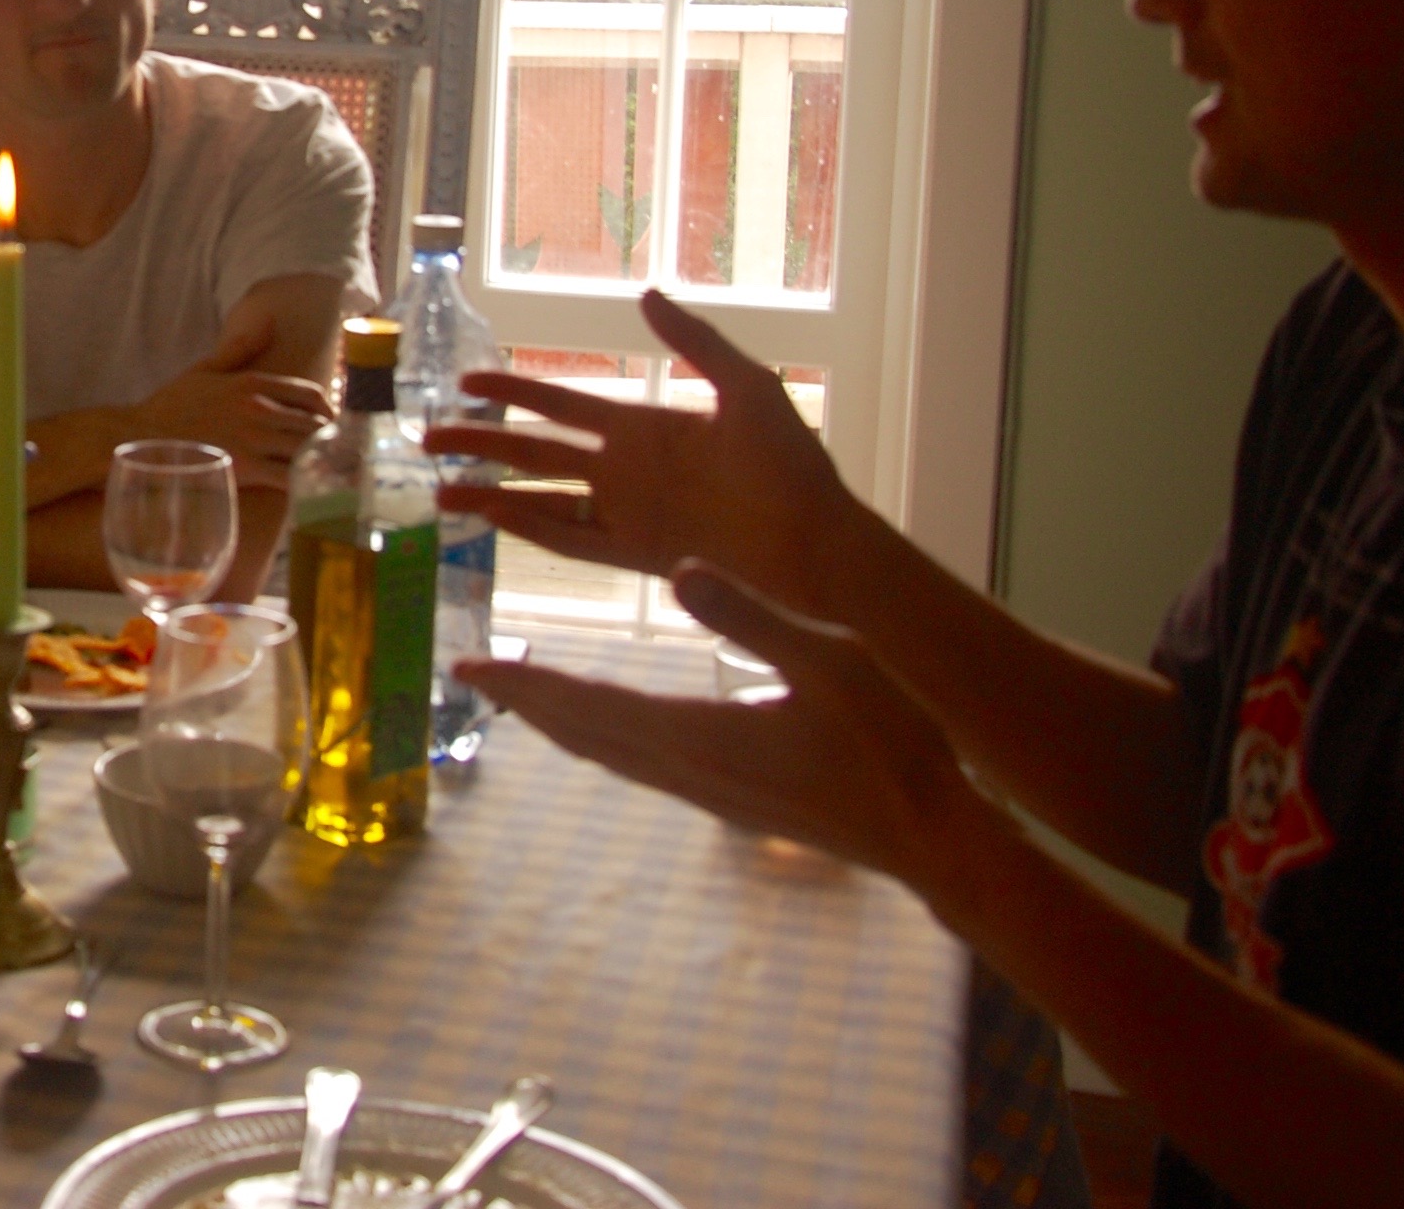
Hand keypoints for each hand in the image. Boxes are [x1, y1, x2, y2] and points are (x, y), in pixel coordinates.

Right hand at [125, 306, 333, 490]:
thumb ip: (240, 348)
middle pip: (315, 423)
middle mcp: (259, 408)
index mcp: (252, 383)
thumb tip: (270, 323)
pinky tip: (310, 487)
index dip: (327, 408)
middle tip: (337, 450)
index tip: (331, 421)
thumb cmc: (170, 406)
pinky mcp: (247, 469)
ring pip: (308, 449)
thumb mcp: (205, 369)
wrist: (139, 438)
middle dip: (331, 437)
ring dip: (324, 459)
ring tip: (331, 469)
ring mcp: (254, 439)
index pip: (308, 393)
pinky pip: (290, 476)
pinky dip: (307, 482)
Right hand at [425, 288, 856, 615]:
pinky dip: (530, 529)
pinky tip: (493, 519)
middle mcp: (624, 469)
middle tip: (428, 437)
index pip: (562, 404)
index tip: (466, 382)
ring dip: (491, 495)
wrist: (819, 544)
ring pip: (541, 500)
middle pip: (535, 452)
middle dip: (482, 444)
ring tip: (440, 492)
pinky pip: (571, 540)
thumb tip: (646, 294)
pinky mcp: (637, 555)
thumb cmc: (793, 465)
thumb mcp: (748, 387)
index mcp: (644, 426)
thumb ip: (696, 341)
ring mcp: (626, 514)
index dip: (514, 391)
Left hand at [466, 562, 999, 891]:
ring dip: (560, 723)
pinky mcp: (731, 802)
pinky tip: (607, 730)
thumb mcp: (828, 661)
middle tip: (473, 676)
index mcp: (700, 733)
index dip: (524, 683)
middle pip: (582, 732)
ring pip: (609, 754)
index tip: (471, 666)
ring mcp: (709, 793)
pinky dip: (603, 739)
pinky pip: (642, 767)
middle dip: (524, 701)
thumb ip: (750, 615)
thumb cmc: (891, 744)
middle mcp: (688, 770)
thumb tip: (678, 569)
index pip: (587, 702)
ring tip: (522, 697)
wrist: (932, 835)